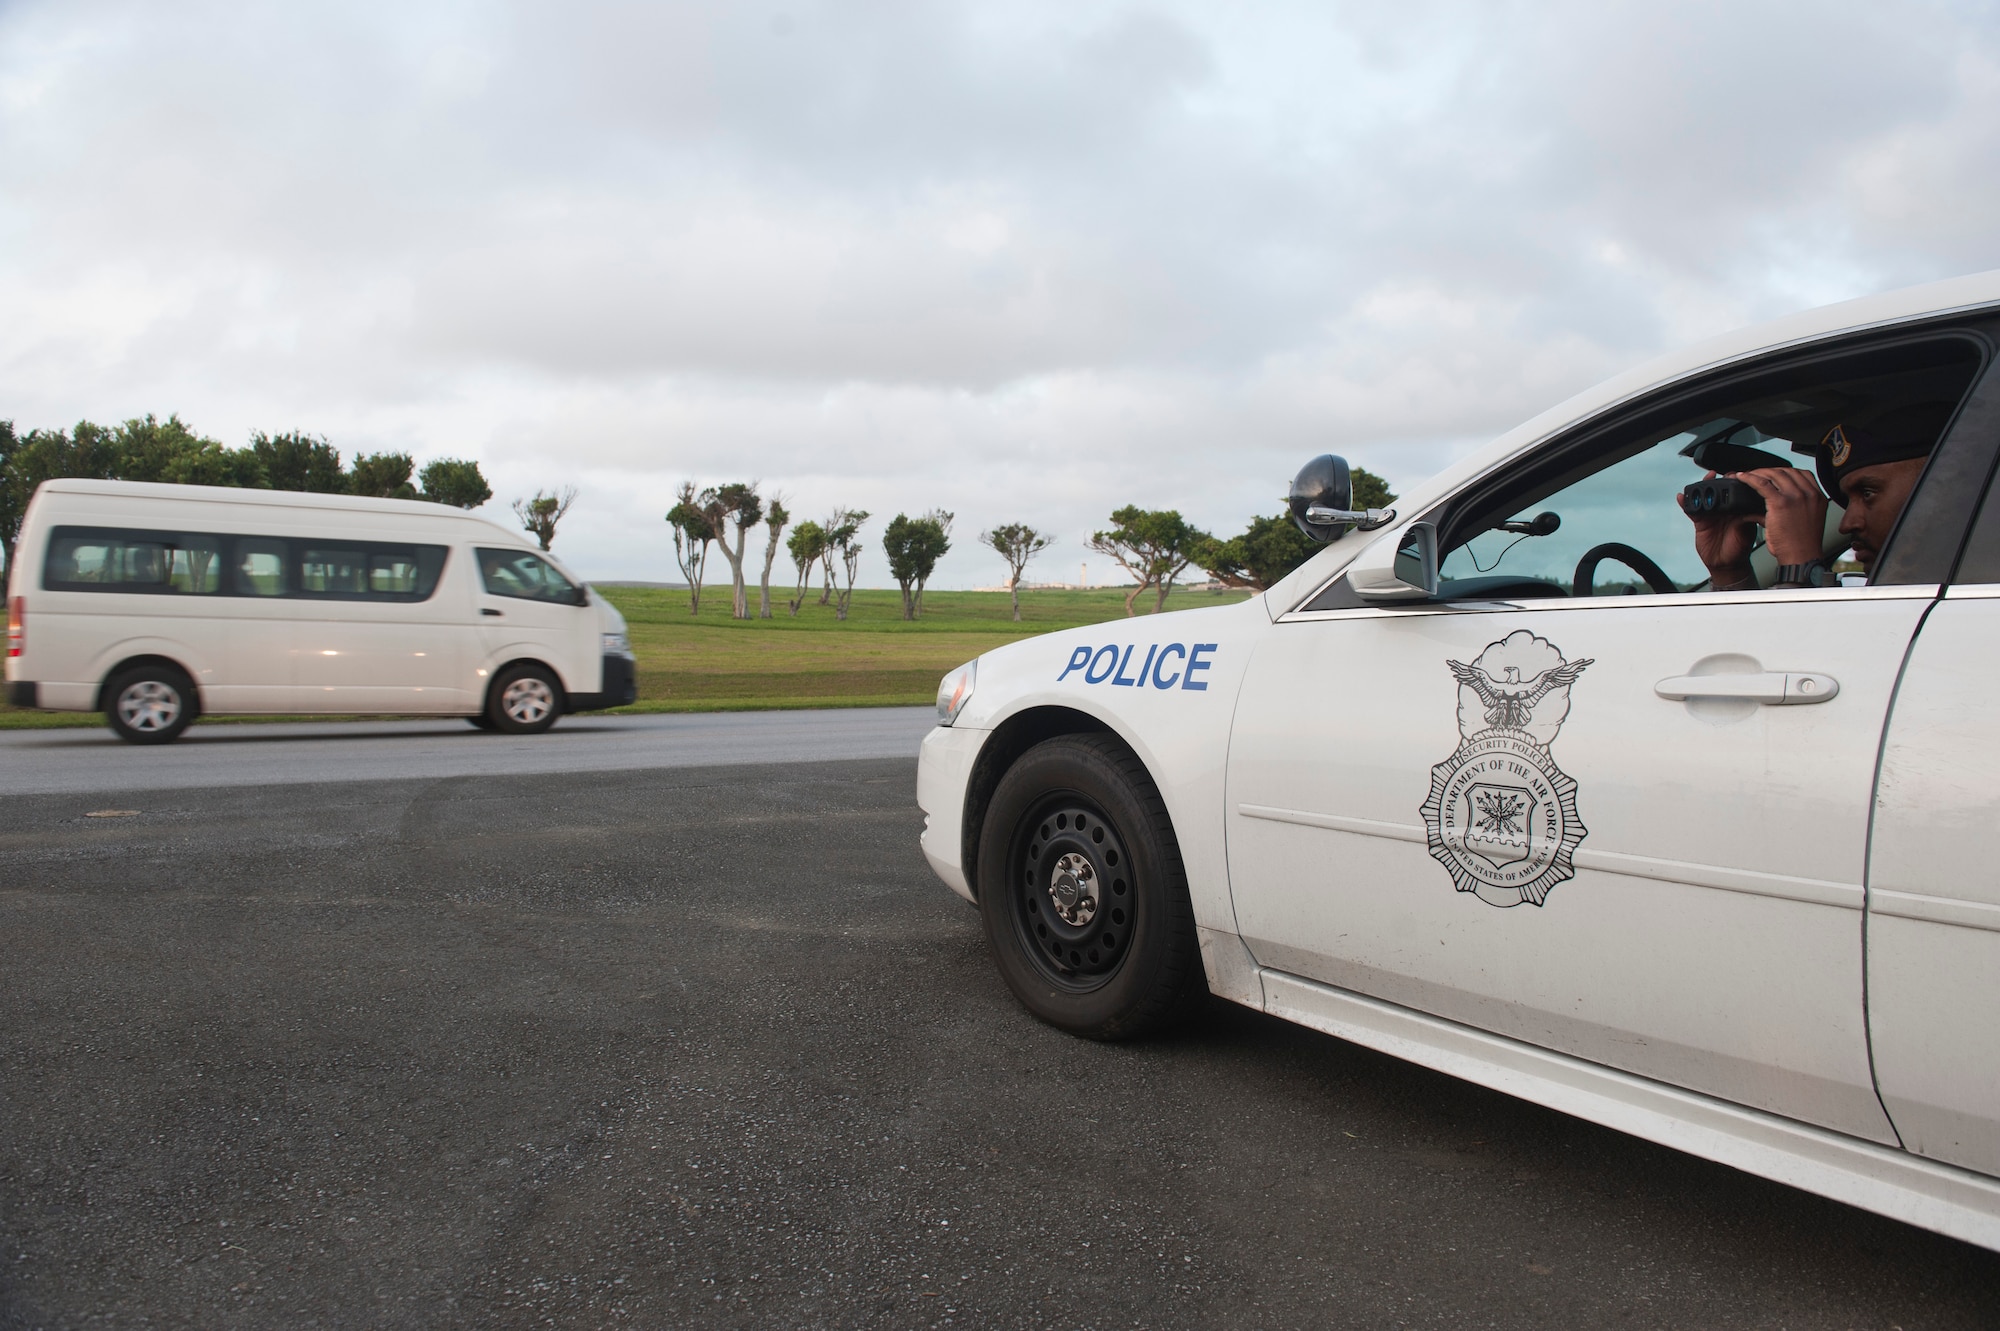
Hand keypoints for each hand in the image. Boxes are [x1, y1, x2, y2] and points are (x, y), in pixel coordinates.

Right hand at [1684, 471, 1757, 588]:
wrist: (1728, 564)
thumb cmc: (1741, 548)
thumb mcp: (1749, 531)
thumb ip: (1748, 518)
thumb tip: (1751, 509)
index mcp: (1738, 509)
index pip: (1735, 491)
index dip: (1734, 482)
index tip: (1733, 475)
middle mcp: (1724, 510)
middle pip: (1717, 491)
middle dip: (1715, 482)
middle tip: (1714, 475)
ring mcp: (1711, 515)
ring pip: (1703, 498)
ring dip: (1700, 489)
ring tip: (1701, 482)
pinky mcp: (1700, 522)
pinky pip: (1691, 510)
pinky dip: (1685, 504)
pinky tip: (1681, 498)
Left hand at [1733, 467, 1828, 565]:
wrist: (1801, 557)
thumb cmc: (1802, 543)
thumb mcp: (1807, 518)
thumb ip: (1797, 505)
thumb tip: (1777, 497)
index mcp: (1817, 496)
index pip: (1801, 474)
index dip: (1784, 472)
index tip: (1772, 474)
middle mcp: (1809, 493)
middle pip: (1787, 471)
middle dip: (1769, 471)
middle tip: (1756, 474)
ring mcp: (1797, 496)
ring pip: (1774, 474)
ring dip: (1758, 473)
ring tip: (1747, 476)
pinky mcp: (1781, 503)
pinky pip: (1763, 484)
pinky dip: (1750, 478)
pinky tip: (1742, 478)